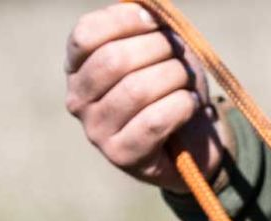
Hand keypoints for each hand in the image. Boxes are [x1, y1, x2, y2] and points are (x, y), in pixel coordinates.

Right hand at [65, 3, 233, 191]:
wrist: (190, 143)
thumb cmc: (169, 89)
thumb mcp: (158, 50)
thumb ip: (146, 25)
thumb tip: (145, 4)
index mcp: (78, 67)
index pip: (86, 33)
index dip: (124, 20)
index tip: (156, 22)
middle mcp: (78, 99)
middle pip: (114, 60)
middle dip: (158, 49)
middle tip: (179, 53)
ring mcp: (96, 130)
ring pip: (137, 89)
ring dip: (174, 77)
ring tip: (187, 81)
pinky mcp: (122, 156)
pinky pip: (155, 120)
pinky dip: (182, 105)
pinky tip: (191, 103)